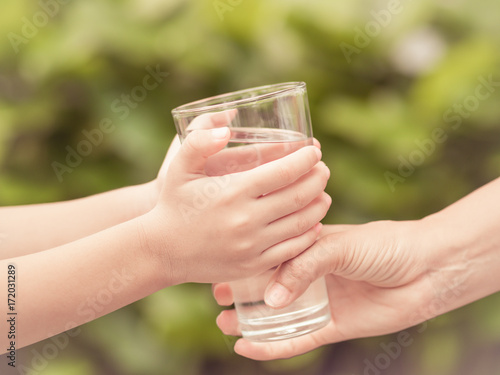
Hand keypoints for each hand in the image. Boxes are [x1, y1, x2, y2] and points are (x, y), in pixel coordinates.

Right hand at [141, 125, 330, 284]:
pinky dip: (309, 235)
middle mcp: (246, 219)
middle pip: (298, 196)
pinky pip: (292, 250)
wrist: (163, 251)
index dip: (305, 159)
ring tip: (323, 194)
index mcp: (233, 192)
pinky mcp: (253, 265)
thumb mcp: (179, 168)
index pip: (283, 172)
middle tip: (323, 170)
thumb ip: (199, 141)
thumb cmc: (174, 204)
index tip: (315, 151)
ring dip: (319, 206)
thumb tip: (227, 127)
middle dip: (318, 179)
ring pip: (301, 224)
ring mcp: (252, 246)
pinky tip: (313, 224)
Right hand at [214, 220, 443, 359]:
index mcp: (309, 248)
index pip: (268, 257)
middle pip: (268, 288)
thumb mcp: (337, 245)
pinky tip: (251, 346)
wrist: (424, 268)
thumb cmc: (384, 245)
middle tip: (218, 300)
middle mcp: (311, 276)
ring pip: (279, 317)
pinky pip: (299, 338)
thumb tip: (270, 299)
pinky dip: (275, 345)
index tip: (220, 269)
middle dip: (242, 295)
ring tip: (226, 324)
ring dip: (252, 323)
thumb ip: (303, 267)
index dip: (245, 264)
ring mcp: (321, 302)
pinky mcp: (333, 326)